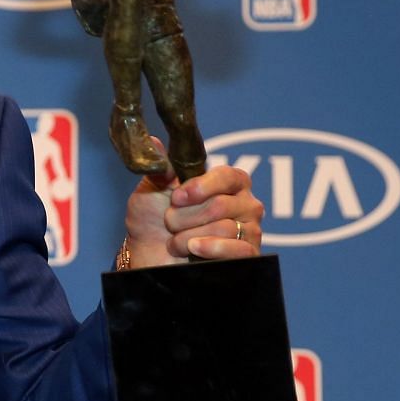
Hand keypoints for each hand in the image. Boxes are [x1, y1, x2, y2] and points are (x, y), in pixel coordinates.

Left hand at [122, 156, 262, 266]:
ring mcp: (250, 231)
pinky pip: (238, 250)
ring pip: (224, 229)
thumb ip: (161, 168)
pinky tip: (194, 250)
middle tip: (170, 224)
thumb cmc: (153, 222)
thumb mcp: (152, 191)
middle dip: (184, 218)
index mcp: (229, 182)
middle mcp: (246, 204)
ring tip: (176, 242)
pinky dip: (211, 249)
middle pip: (220, 206)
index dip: (201, 187)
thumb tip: (153, 142)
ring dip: (188, 237)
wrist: (149, 258)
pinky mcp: (249, 256)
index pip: (228, 176)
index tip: (176, 198)